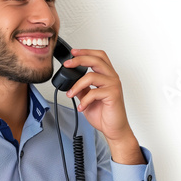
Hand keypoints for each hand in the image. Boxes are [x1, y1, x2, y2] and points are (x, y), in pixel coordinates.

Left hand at [64, 48, 144, 163]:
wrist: (113, 129)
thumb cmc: (104, 114)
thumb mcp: (87, 97)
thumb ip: (81, 87)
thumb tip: (70, 80)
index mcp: (107, 75)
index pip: (98, 56)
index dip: (86, 51)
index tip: (73, 52)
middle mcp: (112, 77)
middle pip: (96, 60)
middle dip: (79, 60)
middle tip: (67, 65)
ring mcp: (113, 85)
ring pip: (91, 76)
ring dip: (76, 85)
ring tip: (70, 94)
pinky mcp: (113, 94)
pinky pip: (94, 93)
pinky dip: (84, 100)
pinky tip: (81, 107)